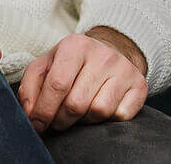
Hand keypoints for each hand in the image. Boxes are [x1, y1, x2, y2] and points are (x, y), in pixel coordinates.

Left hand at [17, 30, 147, 132]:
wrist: (110, 52)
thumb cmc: (72, 63)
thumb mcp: (46, 65)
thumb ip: (30, 87)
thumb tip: (31, 115)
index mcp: (75, 45)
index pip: (57, 85)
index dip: (44, 111)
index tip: (37, 124)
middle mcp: (102, 55)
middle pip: (76, 103)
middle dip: (61, 120)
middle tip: (57, 121)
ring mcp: (124, 70)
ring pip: (99, 112)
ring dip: (84, 120)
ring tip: (80, 112)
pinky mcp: (139, 85)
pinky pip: (120, 116)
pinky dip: (107, 120)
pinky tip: (100, 108)